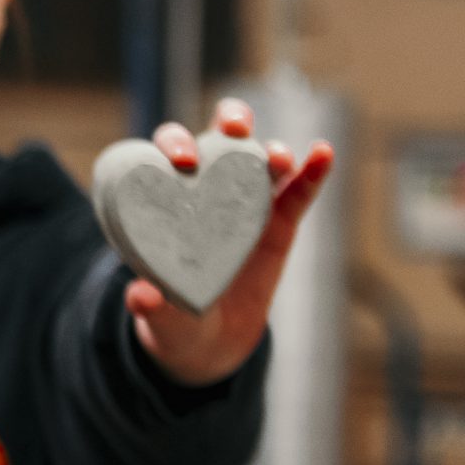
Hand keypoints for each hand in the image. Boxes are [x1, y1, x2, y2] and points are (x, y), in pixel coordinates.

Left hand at [128, 96, 335, 384]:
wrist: (211, 342)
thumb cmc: (174, 317)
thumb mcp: (160, 315)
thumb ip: (150, 305)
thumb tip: (140, 295)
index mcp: (166, 200)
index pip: (165, 154)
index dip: (173, 142)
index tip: (182, 160)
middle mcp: (205, 190)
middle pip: (217, 138)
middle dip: (228, 121)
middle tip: (235, 132)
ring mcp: (244, 203)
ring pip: (259, 158)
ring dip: (270, 147)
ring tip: (278, 159)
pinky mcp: (279, 223)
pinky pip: (298, 192)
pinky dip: (312, 171)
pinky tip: (324, 154)